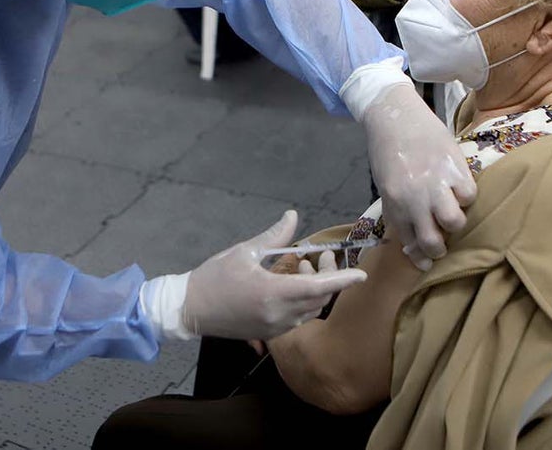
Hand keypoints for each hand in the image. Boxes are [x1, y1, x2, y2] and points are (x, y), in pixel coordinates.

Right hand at [181, 211, 366, 340]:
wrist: (189, 309)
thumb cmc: (215, 277)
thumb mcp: (244, 251)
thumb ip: (274, 237)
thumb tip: (293, 216)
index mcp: (273, 292)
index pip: (318, 287)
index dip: (343, 280)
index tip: (362, 274)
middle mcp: (279, 315)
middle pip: (319, 299)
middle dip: (329, 279)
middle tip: (323, 257)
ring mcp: (275, 329)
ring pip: (310, 311)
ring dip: (316, 291)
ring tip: (301, 267)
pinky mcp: (269, 336)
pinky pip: (298, 319)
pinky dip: (304, 303)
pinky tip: (292, 286)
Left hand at [361, 82, 476, 270]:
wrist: (394, 116)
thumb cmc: (387, 150)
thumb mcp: (386, 185)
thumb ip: (399, 209)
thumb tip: (413, 236)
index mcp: (394, 204)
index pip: (410, 242)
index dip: (419, 255)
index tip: (425, 260)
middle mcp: (414, 199)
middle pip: (433, 241)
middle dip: (439, 248)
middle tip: (443, 242)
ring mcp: (435, 183)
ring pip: (455, 222)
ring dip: (456, 222)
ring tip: (452, 211)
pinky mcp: (454, 167)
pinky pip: (469, 195)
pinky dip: (467, 196)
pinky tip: (459, 187)